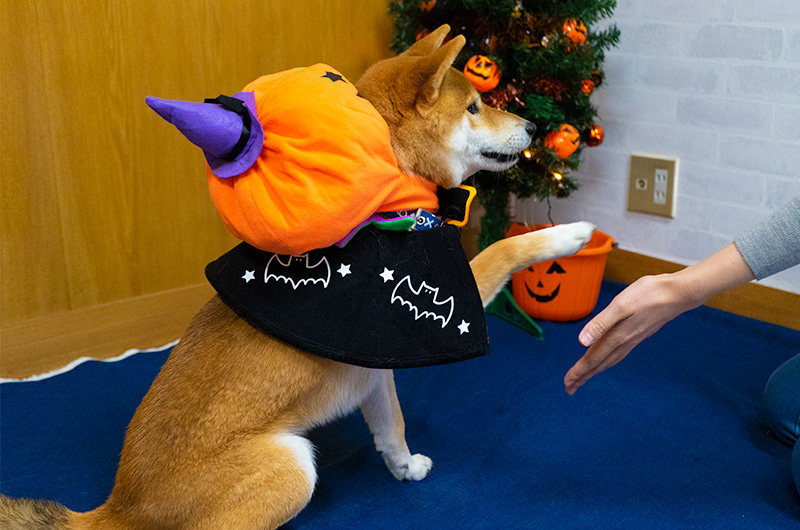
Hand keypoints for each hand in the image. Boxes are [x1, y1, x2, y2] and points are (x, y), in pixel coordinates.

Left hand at [563, 242, 754, 394]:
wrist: (679, 293)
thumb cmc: (650, 294)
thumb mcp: (621, 305)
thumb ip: (601, 323)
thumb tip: (582, 341)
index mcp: (618, 336)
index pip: (594, 358)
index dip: (579, 371)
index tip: (567, 383)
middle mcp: (625, 341)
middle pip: (600, 363)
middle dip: (584, 376)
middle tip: (570, 388)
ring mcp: (633, 338)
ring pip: (609, 359)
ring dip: (595, 369)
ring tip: (584, 377)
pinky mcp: (639, 333)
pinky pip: (619, 353)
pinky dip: (608, 360)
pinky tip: (607, 358)